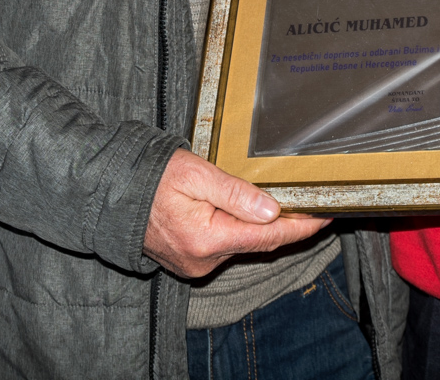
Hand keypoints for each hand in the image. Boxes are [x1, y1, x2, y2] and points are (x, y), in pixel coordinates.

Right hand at [142, 149, 328, 278]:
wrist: (114, 196)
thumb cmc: (152, 179)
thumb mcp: (196, 174)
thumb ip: (235, 193)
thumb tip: (272, 210)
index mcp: (207, 239)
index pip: (268, 236)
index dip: (301, 227)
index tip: (325, 217)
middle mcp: (204, 260)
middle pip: (258, 241)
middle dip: (284, 223)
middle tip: (308, 201)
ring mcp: (196, 266)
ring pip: (242, 244)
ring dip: (258, 225)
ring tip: (275, 198)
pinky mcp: (191, 263)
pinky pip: (225, 247)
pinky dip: (238, 231)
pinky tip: (245, 213)